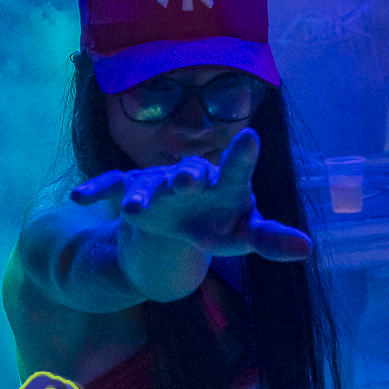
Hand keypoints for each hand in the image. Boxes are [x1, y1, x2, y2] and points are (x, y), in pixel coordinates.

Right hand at [71, 128, 311, 261]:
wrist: (179, 216)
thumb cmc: (219, 221)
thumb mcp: (243, 234)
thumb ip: (271, 239)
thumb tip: (309, 249)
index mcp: (224, 186)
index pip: (236, 172)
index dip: (242, 158)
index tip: (251, 138)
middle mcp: (190, 179)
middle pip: (188, 175)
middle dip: (186, 178)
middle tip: (188, 181)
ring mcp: (158, 183)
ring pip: (148, 184)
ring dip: (142, 195)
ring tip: (136, 210)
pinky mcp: (130, 189)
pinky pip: (112, 186)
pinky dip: (96, 189)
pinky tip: (79, 197)